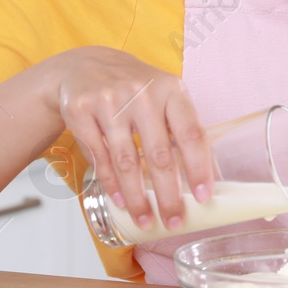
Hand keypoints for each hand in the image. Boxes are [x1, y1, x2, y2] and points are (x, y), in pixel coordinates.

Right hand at [50, 47, 210, 233]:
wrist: (84, 66)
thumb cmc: (134, 89)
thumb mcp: (163, 96)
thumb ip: (181, 129)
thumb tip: (206, 177)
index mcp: (171, 89)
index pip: (191, 134)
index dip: (199, 168)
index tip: (203, 197)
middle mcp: (142, 92)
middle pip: (159, 154)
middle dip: (168, 195)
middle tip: (174, 221)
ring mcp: (110, 100)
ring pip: (127, 161)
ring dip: (138, 197)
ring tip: (146, 220)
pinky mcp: (81, 110)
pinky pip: (100, 157)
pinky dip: (112, 184)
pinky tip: (121, 200)